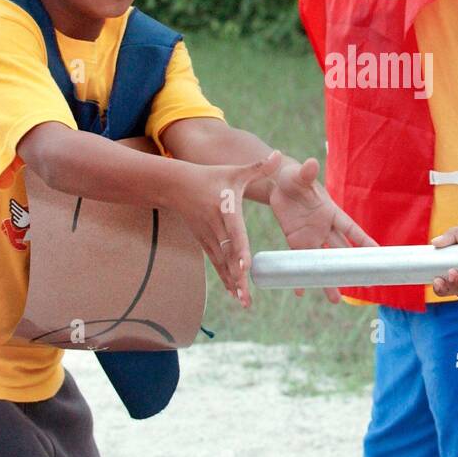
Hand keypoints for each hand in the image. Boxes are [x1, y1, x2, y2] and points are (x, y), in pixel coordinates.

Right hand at [178, 151, 282, 308]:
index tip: (245, 266)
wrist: (177, 186)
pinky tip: (234, 294)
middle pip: (228, 255)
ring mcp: (209, 237)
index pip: (234, 233)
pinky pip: (217, 264)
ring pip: (222, 264)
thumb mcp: (235, 172)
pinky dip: (225, 279)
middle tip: (246, 296)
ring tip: (244, 301)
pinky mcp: (205, 243)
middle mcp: (216, 227)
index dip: (239, 250)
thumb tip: (280, 155)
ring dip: (232, 283)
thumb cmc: (212, 177)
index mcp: (225, 210)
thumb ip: (258, 167)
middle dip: (237, 276)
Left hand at [270, 156, 377, 304]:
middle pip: (341, 251)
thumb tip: (310, 163)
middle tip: (365, 285)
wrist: (279, 185)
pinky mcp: (295, 241)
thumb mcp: (299, 176)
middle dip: (351, 268)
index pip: (351, 229)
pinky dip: (300, 275)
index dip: (364, 241)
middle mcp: (324, 228)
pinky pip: (299, 261)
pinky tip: (301, 292)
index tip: (380, 254)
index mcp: (330, 212)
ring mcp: (310, 237)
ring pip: (322, 262)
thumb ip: (306, 173)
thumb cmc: (294, 178)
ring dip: (328, 279)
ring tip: (335, 300)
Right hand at [430, 221, 457, 299]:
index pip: (443, 266)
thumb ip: (451, 235)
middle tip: (435, 278)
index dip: (433, 268)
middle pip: (445, 283)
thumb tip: (433, 243)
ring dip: (448, 284)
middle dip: (437, 284)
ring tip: (452, 274)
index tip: (424, 267)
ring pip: (452, 290)